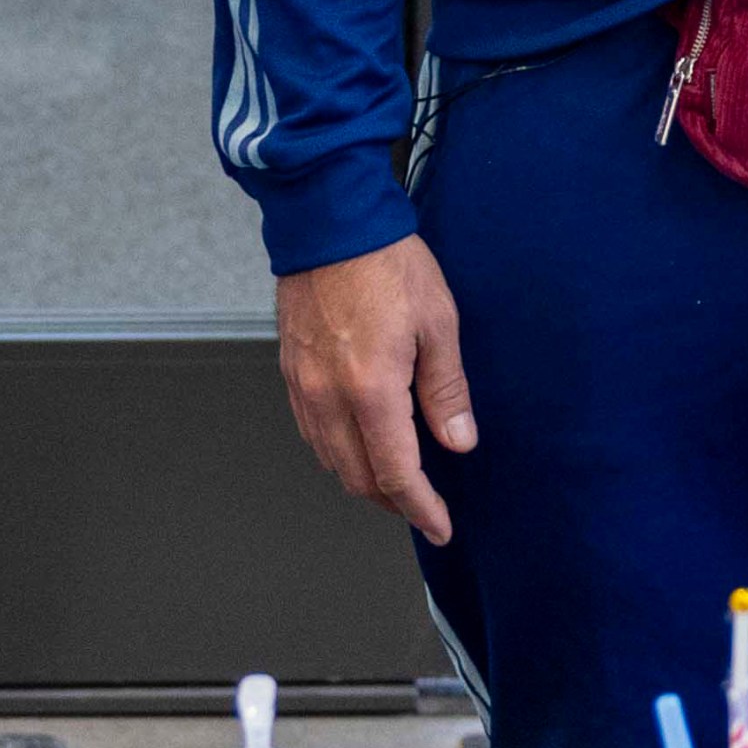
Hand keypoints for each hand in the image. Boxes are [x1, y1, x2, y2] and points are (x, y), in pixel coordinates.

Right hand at [275, 236, 473, 544]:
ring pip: (330, 458)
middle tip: (424, 505)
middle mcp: (328, 395)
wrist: (328, 220)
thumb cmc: (386, 262)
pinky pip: (311, 431)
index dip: (420, 508)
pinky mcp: (289, 370)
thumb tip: (459, 441)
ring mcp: (302, 385)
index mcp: (370, 388)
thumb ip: (446, 389)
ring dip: (363, 478)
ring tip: (395, 478)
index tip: (440, 526)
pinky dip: (337, 451)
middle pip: (357, 477)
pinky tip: (359, 442)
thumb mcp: (438, 322)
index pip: (396, 473)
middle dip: (393, 501)